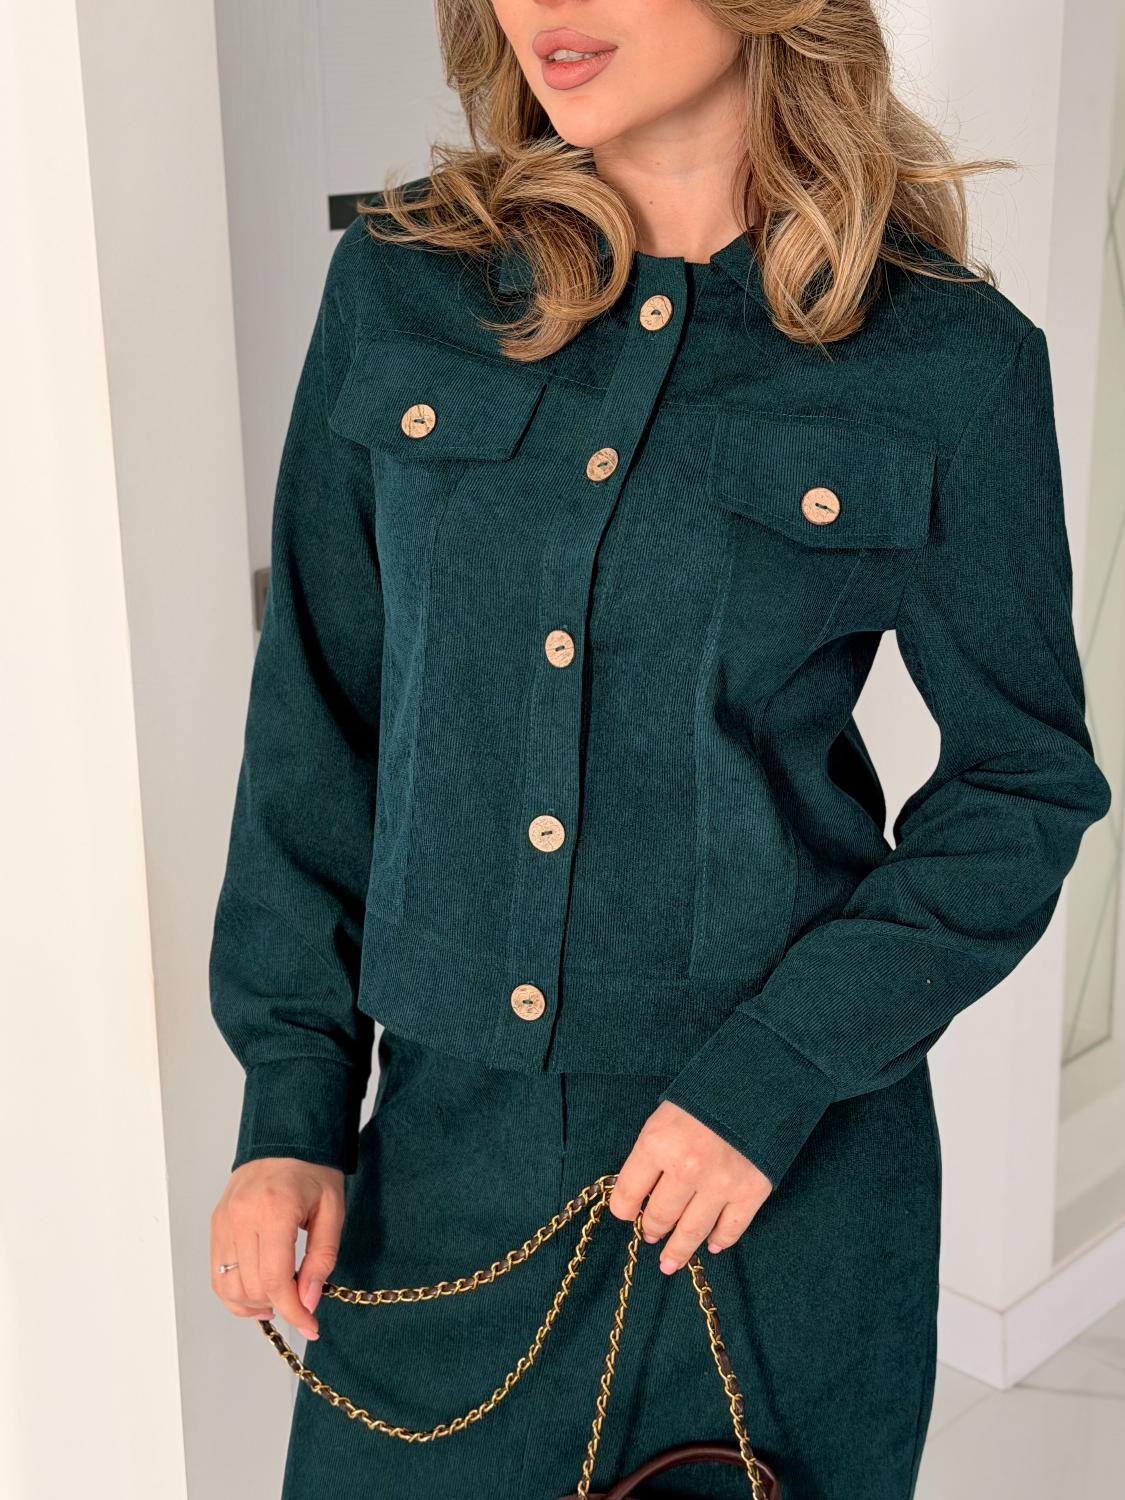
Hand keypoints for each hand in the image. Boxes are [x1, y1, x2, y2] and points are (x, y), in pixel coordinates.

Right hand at [210, 1157, 344, 1339]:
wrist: (284, 1136)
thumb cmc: (312, 1170)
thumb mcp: (331, 1210)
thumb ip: (322, 1258)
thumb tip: (309, 1301)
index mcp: (274, 1211)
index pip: (275, 1280)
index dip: (294, 1311)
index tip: (310, 1326)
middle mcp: (242, 1217)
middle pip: (251, 1287)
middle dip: (278, 1306)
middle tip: (301, 1305)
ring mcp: (224, 1221)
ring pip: (227, 1286)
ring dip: (253, 1304)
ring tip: (278, 1301)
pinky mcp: (216, 1224)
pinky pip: (217, 1272)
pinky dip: (234, 1292)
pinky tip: (256, 1293)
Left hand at [608, 1102, 771, 1273]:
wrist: (762, 1078)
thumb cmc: (707, 1092)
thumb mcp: (667, 1114)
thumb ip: (654, 1152)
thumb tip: (643, 1190)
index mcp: (658, 1144)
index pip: (628, 1194)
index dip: (624, 1209)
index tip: (626, 1215)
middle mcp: (686, 1170)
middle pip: (660, 1217)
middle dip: (651, 1229)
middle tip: (650, 1234)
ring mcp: (720, 1185)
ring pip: (692, 1233)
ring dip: (678, 1251)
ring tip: (669, 1262)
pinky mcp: (751, 1192)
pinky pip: (730, 1229)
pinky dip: (720, 1241)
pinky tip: (712, 1245)